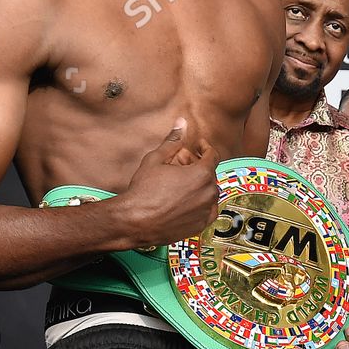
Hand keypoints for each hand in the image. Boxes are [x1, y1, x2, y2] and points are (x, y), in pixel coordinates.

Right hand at [118, 118, 220, 247]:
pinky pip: (207, 210)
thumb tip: (182, 123)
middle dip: (197, 166)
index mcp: (201, 174)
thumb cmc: (144, 191)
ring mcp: (206, 210)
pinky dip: (200, 202)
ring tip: (178, 183)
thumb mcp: (156, 159)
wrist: (135, 221)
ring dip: (198, 184)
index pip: (213, 155)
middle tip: (179, 165)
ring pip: (209, 192)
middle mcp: (208, 193)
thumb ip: (172, 141)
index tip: (199, 146)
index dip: (205, 148)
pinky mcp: (201, 225)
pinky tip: (184, 199)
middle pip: (209, 173)